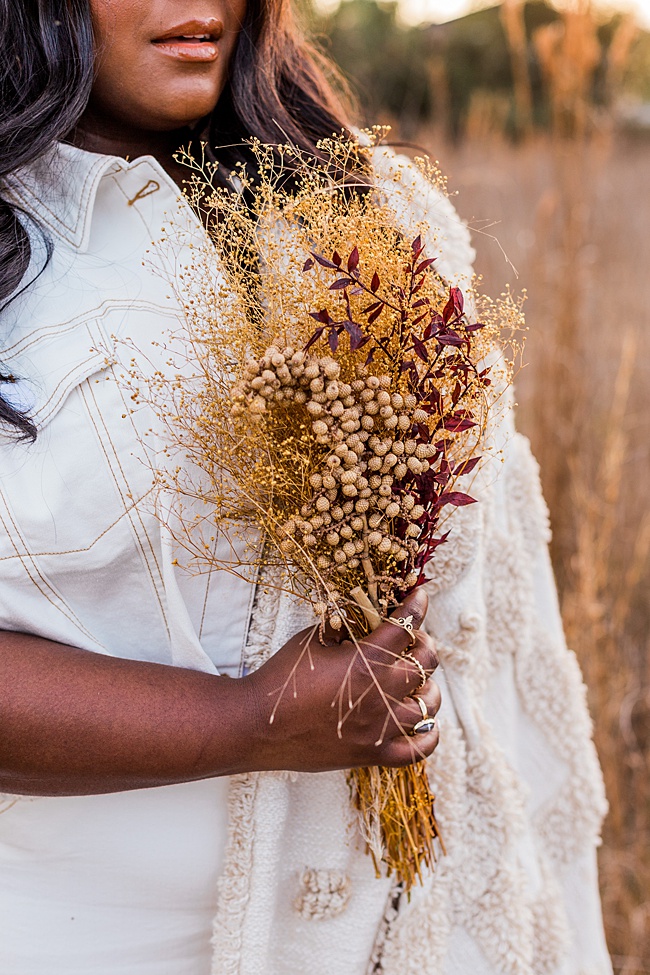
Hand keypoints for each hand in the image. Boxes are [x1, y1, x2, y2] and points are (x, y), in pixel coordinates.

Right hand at [244, 588, 440, 772]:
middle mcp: (380, 695)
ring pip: (430, 703)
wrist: (256, 726)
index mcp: (365, 662)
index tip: (419, 596)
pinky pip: (419, 749)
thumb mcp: (312, 640)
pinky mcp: (374, 754)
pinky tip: (422, 720)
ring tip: (413, 679)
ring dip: (426, 685)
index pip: (406, 625)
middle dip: (422, 642)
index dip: (417, 606)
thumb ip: (343, 626)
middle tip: (410, 639)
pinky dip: (428, 733)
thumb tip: (361, 613)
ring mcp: (380, 729)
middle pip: (426, 661)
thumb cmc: (281, 678)